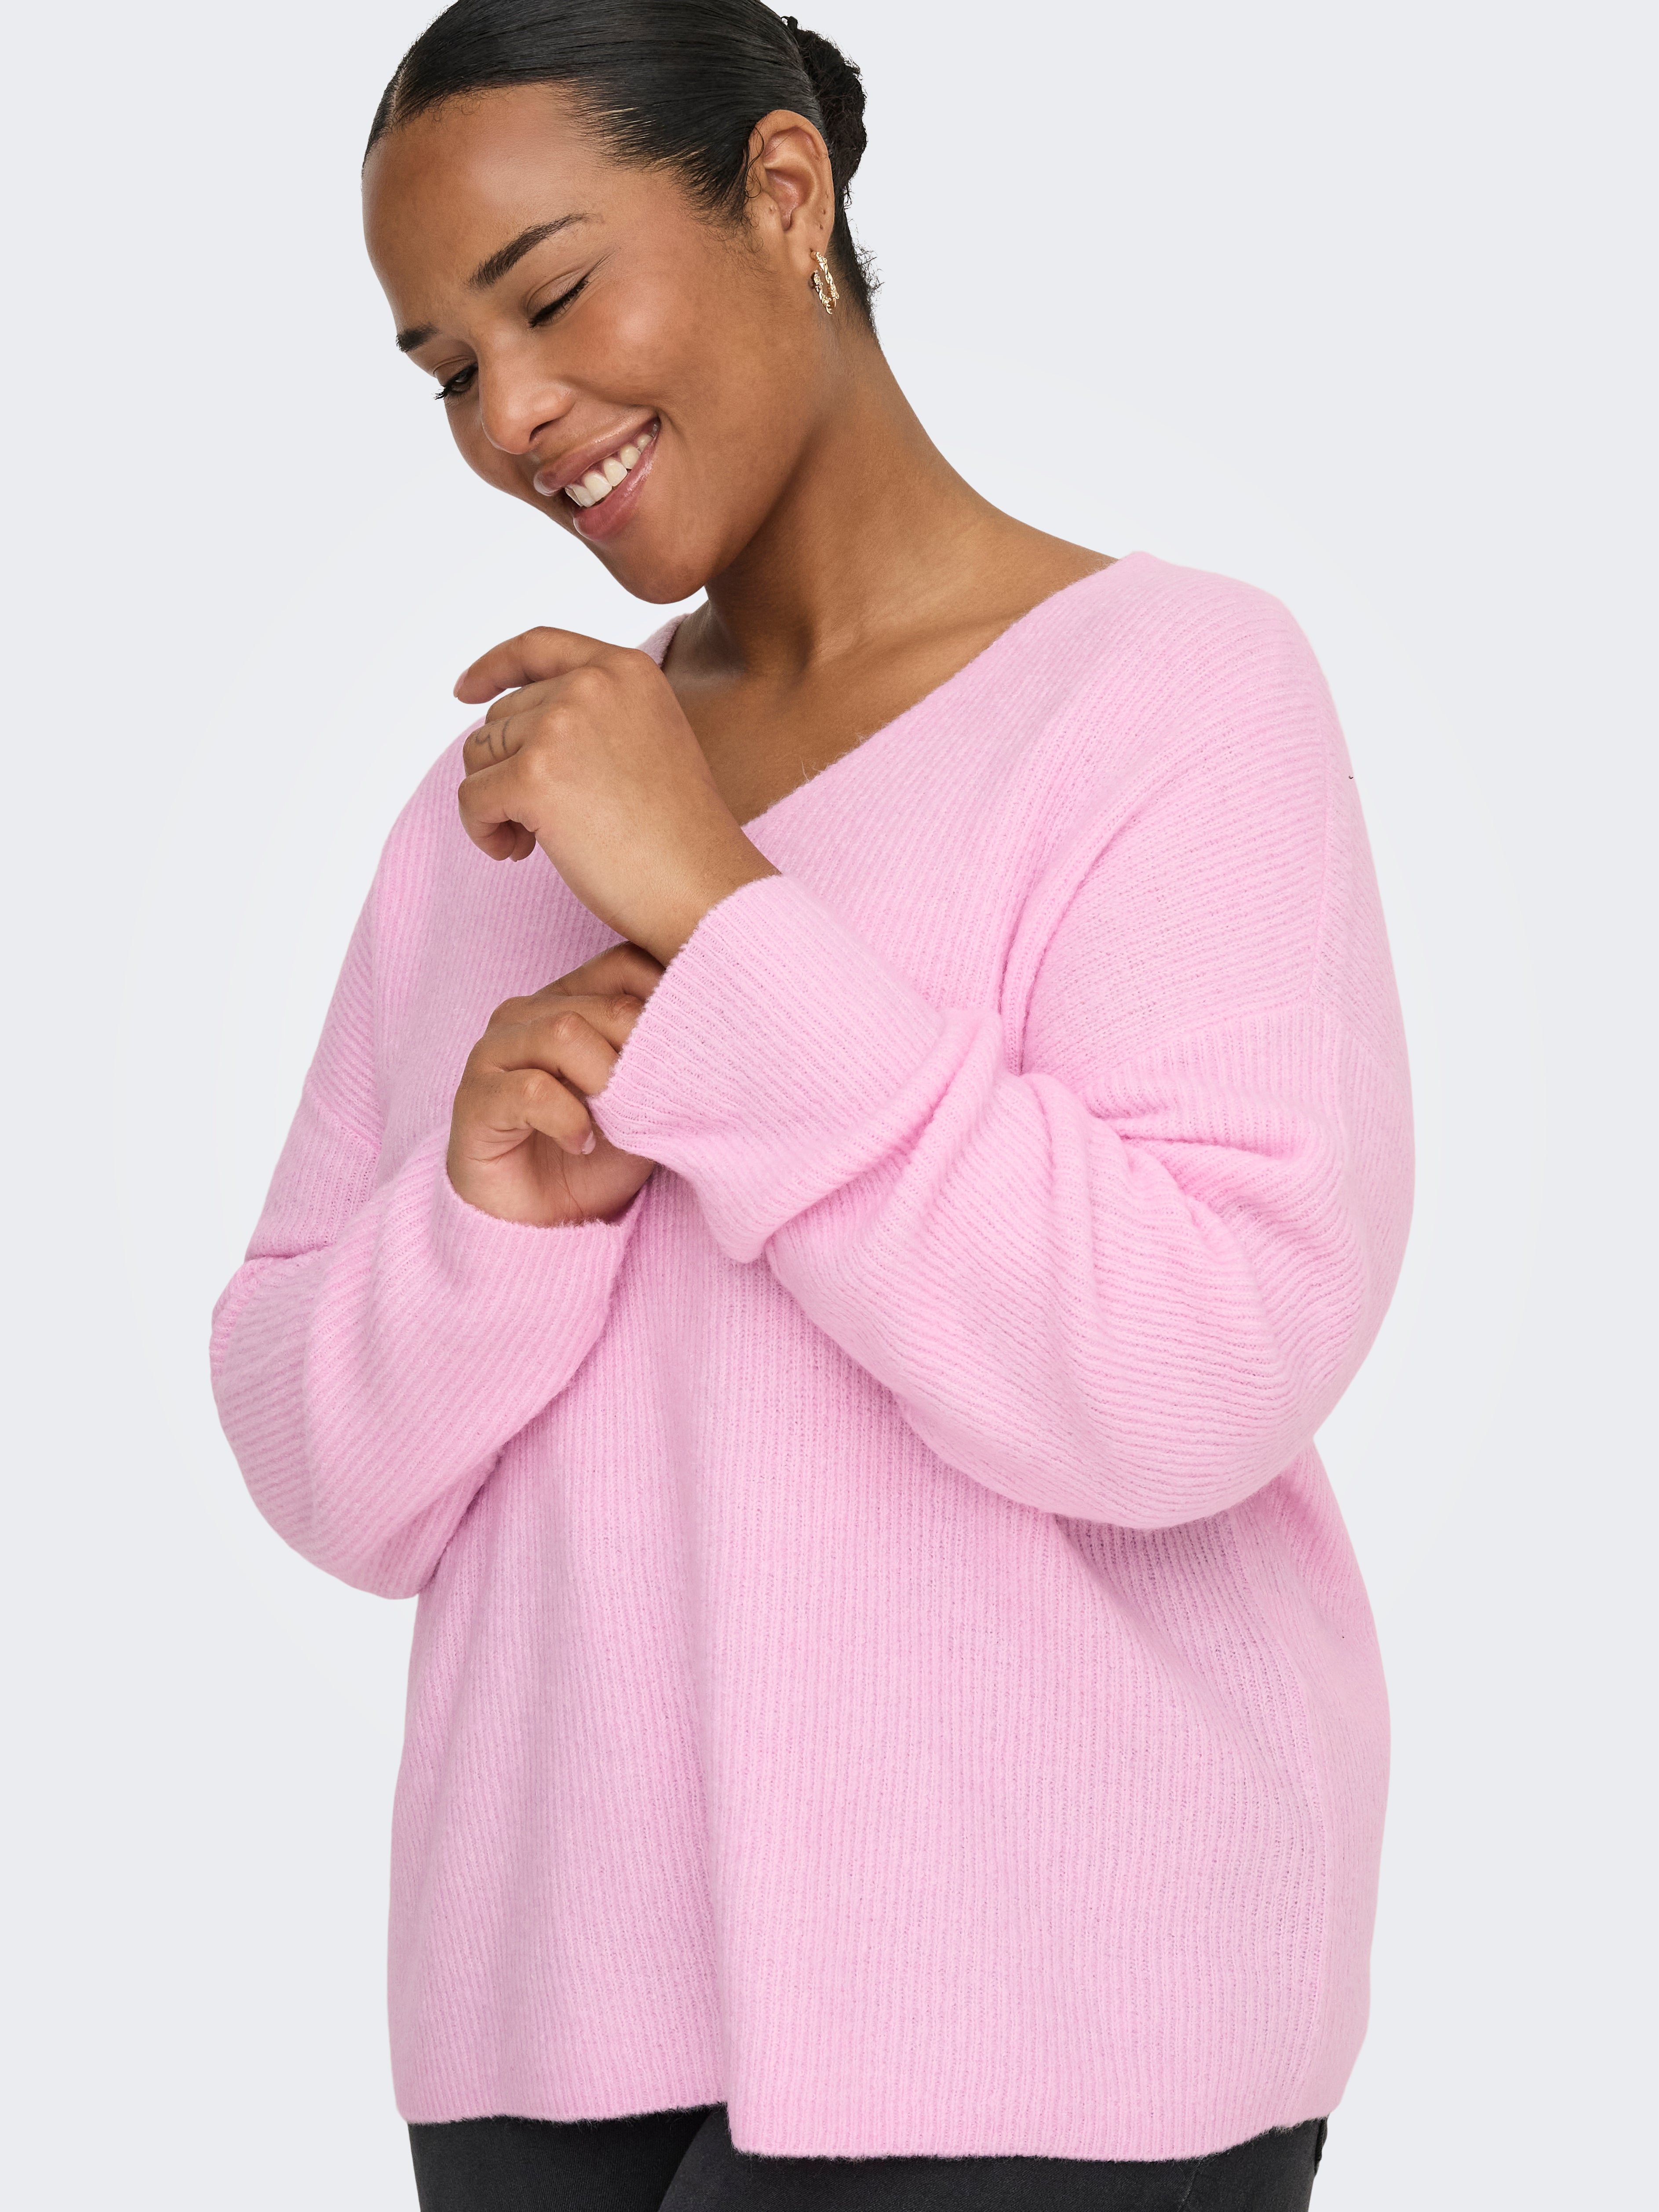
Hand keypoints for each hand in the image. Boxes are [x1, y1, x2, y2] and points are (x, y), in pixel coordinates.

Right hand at [447, 943, 664, 1226]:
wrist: (543, 1227)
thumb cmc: (599, 1156)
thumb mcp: (647, 1100)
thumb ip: (665, 1056)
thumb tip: (710, 1022)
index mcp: (569, 1000)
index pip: (624, 963)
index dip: (665, 998)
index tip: (691, 1047)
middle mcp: (526, 1014)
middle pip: (604, 1003)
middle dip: (640, 1053)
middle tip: (651, 1099)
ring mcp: (493, 1052)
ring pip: (563, 1033)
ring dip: (605, 1082)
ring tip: (617, 1121)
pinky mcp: (474, 1099)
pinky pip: (532, 1091)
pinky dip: (569, 1120)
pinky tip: (580, 1144)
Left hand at [455, 627, 778, 962]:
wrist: (705, 890)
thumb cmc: (680, 836)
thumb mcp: (647, 743)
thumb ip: (594, 716)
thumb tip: (512, 727)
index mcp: (627, 670)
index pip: (540, 646)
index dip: (495, 666)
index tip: (465, 691)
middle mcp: (593, 684)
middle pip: (502, 715)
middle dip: (508, 770)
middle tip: (545, 825)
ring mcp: (561, 726)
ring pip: (479, 754)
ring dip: (494, 802)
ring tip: (534, 841)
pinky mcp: (535, 776)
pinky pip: (471, 798)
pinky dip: (482, 831)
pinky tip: (516, 854)